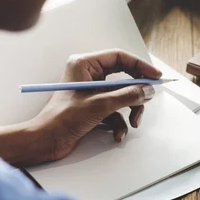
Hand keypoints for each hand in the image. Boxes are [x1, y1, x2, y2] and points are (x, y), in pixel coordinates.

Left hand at [32, 49, 161, 162]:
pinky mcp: (93, 106)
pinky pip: (115, 109)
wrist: (44, 142)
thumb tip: (148, 90)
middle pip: (124, 77)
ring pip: (122, 95)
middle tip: (148, 98)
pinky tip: (118, 134)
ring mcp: (92, 91)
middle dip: (136, 92)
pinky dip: (120, 122)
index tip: (155, 76)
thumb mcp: (100, 105)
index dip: (140, 66)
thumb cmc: (62, 119)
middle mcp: (89, 74)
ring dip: (130, 110)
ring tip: (133, 122)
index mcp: (85, 64)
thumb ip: (128, 95)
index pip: (120, 57)